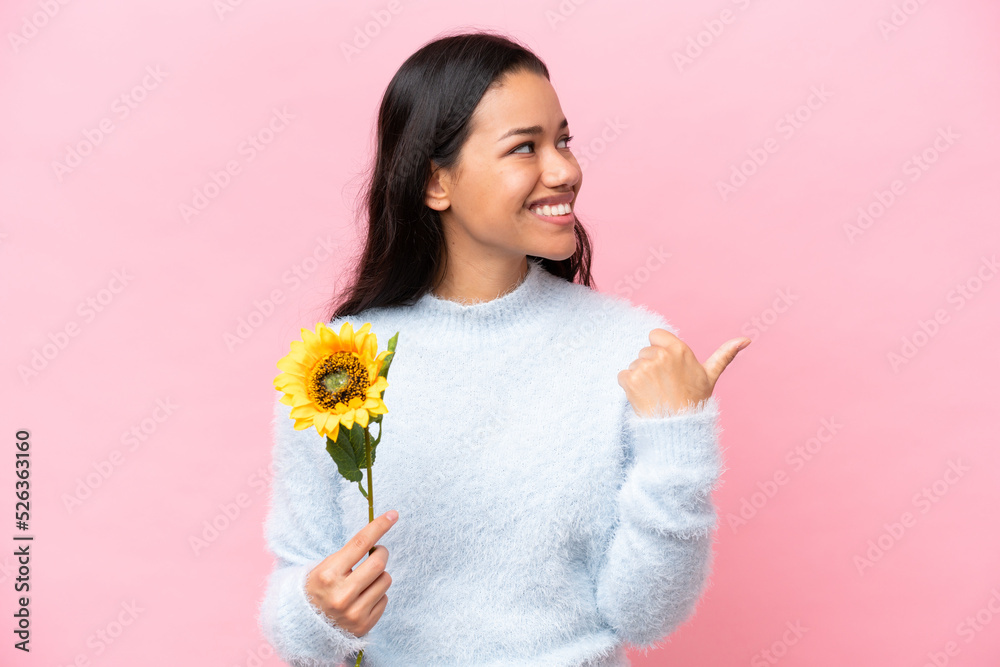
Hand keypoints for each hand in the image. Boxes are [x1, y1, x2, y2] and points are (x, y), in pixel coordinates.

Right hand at [305, 510, 397, 637]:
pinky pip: (385, 598)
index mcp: (328, 575)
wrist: (308, 627)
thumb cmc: (321, 589)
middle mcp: (341, 594)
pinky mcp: (364, 624)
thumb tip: (378, 535)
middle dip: (382, 552)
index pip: (359, 543)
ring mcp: (354, 612)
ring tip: (365, 580)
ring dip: (380, 575)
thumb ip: (350, 554)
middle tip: (378, 551)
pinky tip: (363, 598)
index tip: (393, 515)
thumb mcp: (325, 567)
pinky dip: (378, 594)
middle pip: (378, 563)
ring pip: (385, 580)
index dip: (378, 526)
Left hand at [618, 329, 748, 417]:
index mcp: (678, 349)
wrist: (677, 428)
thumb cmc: (694, 401)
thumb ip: (725, 354)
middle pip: (644, 351)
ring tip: (655, 392)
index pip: (655, 335)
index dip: (659, 349)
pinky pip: (623, 375)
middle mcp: (660, 355)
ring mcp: (644, 367)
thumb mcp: (710, 376)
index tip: (667, 366)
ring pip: (634, 364)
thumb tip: (746, 339)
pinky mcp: (630, 380)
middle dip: (651, 365)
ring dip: (640, 376)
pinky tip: (643, 397)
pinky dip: (629, 386)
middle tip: (664, 385)